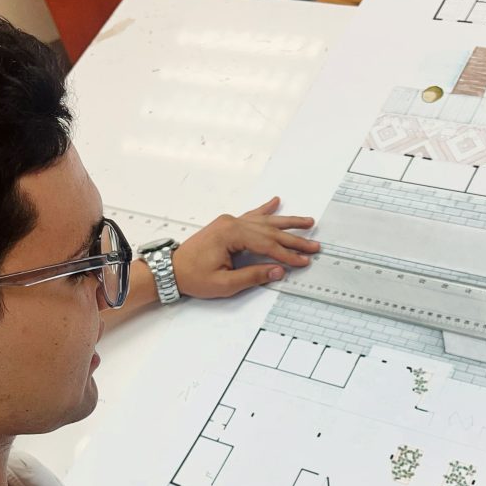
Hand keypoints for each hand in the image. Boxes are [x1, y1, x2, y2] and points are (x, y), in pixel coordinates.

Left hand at [172, 196, 318, 298]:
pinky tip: (276, 201)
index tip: (304, 261)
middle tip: (314, 246)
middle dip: (294, 239)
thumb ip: (253, 276)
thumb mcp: (225, 283)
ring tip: (308, 222)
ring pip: (264, 221)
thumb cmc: (193, 277)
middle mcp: (232, 223)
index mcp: (231, 234)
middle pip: (270, 231)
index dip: (288, 255)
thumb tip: (278, 271)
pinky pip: (251, 216)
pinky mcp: (227, 225)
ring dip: (287, 222)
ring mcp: (229, 222)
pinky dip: (265, 209)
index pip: (267, 245)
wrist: (171, 269)